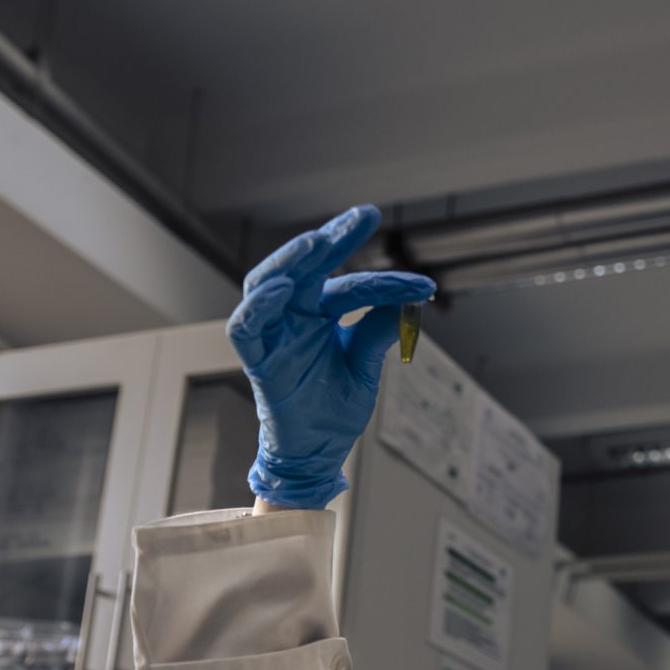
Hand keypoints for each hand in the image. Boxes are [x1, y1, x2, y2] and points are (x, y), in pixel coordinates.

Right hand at [229, 205, 435, 509]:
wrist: (316, 453)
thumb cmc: (335, 410)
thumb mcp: (364, 367)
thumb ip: (377, 332)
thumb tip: (409, 302)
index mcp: (320, 314)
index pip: (352, 286)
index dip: (388, 283)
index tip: (424, 284)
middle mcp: (294, 316)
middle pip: (306, 267)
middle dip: (333, 239)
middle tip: (363, 215)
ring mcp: (274, 334)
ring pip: (268, 282)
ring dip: (291, 261)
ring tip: (317, 242)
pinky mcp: (257, 359)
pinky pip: (246, 328)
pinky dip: (258, 307)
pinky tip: (281, 290)